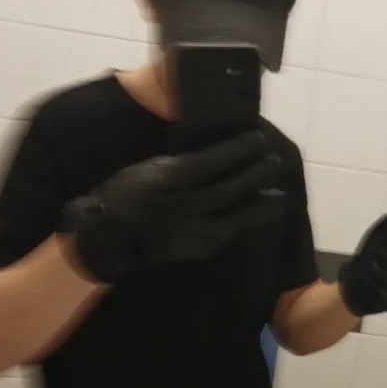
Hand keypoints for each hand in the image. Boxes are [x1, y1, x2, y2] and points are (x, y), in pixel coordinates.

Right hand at [61, 132, 281, 282]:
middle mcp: (187, 204)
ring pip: (237, 213)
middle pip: (231, 187)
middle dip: (257, 173)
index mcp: (171, 178)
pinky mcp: (198, 249)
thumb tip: (215, 155)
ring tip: (279, 192)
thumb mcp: (149, 168)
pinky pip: (230, 233)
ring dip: (260, 201)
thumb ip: (181, 164)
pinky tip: (261, 214)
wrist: (107, 237)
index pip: (215, 160)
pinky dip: (248, 222)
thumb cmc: (124, 194)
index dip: (240, 149)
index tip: (259, 138)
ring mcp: (194, 229)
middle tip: (276, 161)